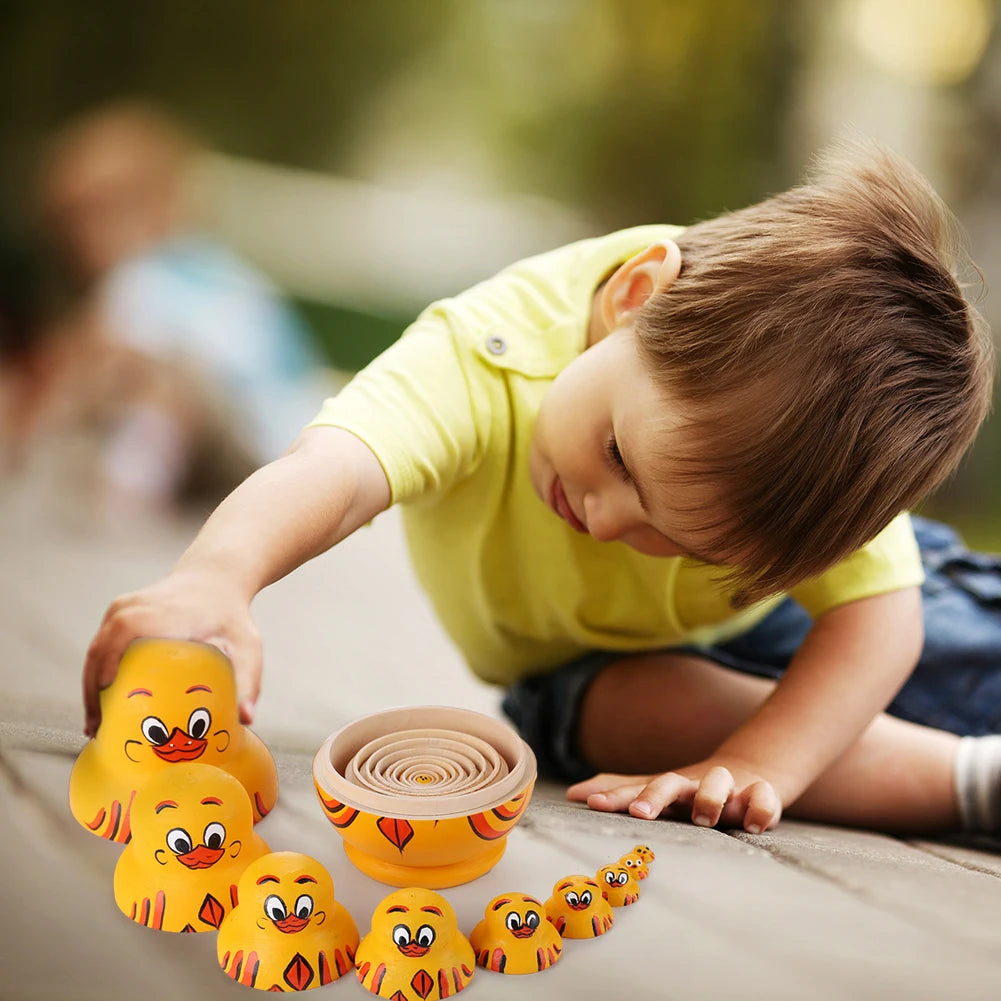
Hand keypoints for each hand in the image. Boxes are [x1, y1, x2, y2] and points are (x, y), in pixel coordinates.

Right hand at [82, 568, 260, 737]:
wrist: (217, 577)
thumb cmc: (231, 613)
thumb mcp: (246, 645)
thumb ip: (248, 679)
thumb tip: (246, 718)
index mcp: (158, 615)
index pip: (119, 639)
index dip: (105, 672)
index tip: (104, 710)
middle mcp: (133, 608)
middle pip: (99, 652)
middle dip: (92, 693)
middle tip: (97, 731)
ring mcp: (122, 608)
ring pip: (95, 650)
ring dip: (89, 686)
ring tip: (95, 724)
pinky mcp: (119, 612)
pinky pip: (101, 644)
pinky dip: (96, 671)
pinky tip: (101, 699)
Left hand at [566, 759, 782, 833]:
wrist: (748, 770)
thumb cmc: (692, 789)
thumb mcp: (656, 789)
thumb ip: (619, 791)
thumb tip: (571, 793)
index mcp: (668, 787)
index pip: (635, 788)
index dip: (614, 796)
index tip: (592, 805)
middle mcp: (693, 784)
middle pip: (671, 782)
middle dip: (654, 796)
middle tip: (641, 813)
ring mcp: (728, 789)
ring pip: (718, 781)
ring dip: (709, 796)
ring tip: (703, 817)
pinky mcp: (760, 796)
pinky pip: (764, 798)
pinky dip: (760, 807)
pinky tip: (752, 824)